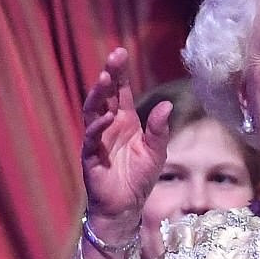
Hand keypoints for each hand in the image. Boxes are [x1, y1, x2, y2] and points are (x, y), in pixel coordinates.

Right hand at [81, 48, 170, 242]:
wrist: (126, 206)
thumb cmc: (140, 177)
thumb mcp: (156, 151)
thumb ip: (159, 129)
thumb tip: (167, 105)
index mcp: (125, 121)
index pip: (119, 92)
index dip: (119, 73)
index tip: (120, 52)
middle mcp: (108, 126)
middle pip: (104, 96)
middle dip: (109, 76)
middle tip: (114, 57)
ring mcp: (97, 140)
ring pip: (93, 112)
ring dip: (99, 95)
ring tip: (107, 79)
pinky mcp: (91, 157)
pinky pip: (92, 139)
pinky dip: (98, 127)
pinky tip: (107, 117)